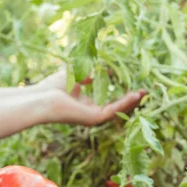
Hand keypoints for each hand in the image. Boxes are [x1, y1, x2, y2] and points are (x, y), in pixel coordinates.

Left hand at [32, 69, 146, 125]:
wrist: (41, 99)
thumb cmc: (51, 88)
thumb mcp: (75, 75)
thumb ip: (90, 73)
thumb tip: (104, 67)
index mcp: (86, 105)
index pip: (108, 100)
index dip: (121, 93)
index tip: (133, 83)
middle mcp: (91, 113)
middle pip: (116, 107)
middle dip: (131, 100)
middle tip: (145, 90)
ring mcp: (93, 117)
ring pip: (117, 110)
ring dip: (132, 102)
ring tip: (145, 92)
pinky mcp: (93, 119)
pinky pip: (113, 111)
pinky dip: (124, 103)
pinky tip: (135, 95)